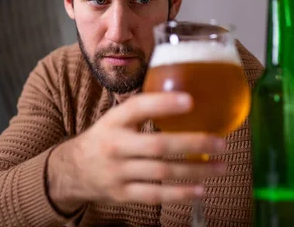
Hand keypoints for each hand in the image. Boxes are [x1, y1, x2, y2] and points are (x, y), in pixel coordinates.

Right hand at [47, 92, 226, 213]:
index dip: (163, 104)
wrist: (73, 170)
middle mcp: (115, 145)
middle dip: (192, 144)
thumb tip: (185, 98)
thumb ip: (142, 112)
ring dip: (195, 170)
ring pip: (162, 173)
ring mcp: (118, 172)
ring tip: (221, 166)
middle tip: (220, 142)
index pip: (137, 108)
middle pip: (158, 146)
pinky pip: (155, 195)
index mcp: (113, 121)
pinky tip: (201, 189)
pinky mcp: (123, 194)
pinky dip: (180, 194)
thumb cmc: (104, 139)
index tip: (190, 100)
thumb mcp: (115, 120)